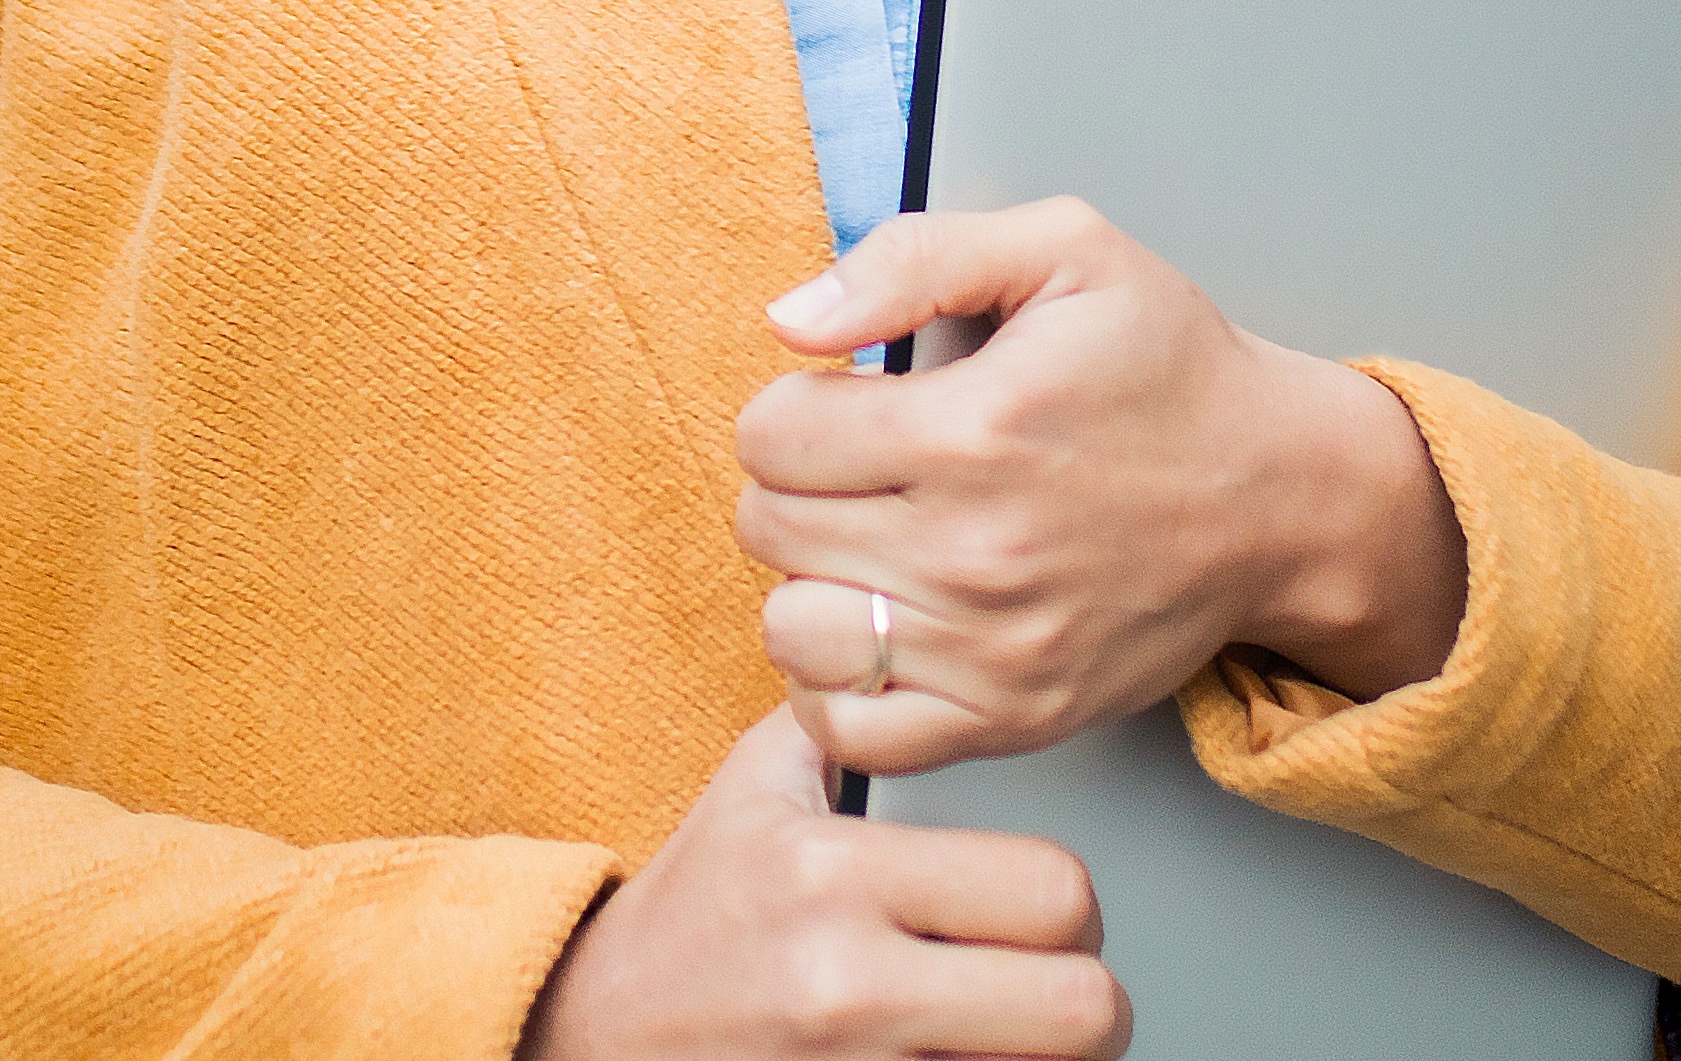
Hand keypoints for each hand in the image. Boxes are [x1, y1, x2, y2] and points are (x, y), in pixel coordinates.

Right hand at [519, 710, 1122, 1060]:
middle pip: (1078, 1007)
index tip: (1055, 918)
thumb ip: (850, 715)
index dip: (1076, 908)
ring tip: (1014, 1039)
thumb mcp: (754, 787)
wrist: (592, 1034)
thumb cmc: (688, 916)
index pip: (1052, 891)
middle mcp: (845, 981)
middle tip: (1059, 993)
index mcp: (835, 873)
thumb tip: (926, 657)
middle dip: (1088, 1004)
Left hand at [730, 197, 1467, 781]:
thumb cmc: (1171, 369)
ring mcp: (992, 650)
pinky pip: (849, 730)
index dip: (796, 405)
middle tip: (868, 471)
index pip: (770, 433)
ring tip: (873, 547)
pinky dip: (839, 685)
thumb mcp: (1067, 251)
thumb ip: (915, 258)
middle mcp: (975, 552)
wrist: (1282, 498)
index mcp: (975, 429)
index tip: (850, 406)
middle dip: (799, 485)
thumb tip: (792, 319)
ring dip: (813, 583)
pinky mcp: (1011, 719)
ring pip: (793, 630)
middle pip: (770, 526)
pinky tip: (881, 628)